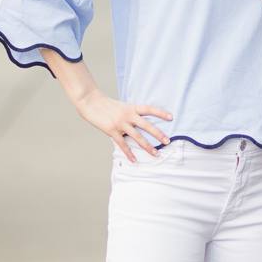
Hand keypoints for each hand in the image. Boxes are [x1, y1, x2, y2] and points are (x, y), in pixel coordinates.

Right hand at [39, 49, 171, 161]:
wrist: (90, 101)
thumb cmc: (105, 104)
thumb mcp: (121, 105)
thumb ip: (130, 113)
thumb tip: (138, 123)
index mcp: (132, 107)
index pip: (150, 109)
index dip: (161, 113)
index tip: (171, 117)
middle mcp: (128, 115)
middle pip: (147, 125)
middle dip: (159, 134)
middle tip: (168, 141)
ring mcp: (120, 123)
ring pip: (138, 137)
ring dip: (148, 146)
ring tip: (156, 154)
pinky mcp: (112, 131)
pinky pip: (123, 144)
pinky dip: (129, 153)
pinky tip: (134, 160)